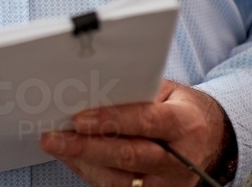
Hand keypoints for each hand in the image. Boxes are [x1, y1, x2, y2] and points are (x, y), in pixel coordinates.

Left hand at [40, 79, 231, 185]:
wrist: (212, 139)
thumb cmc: (181, 108)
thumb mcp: (167, 91)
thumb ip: (136, 91)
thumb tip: (92, 88)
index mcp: (183, 124)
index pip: (145, 122)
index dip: (111, 121)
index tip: (80, 119)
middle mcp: (179, 159)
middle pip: (128, 156)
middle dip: (86, 147)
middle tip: (54, 138)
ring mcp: (169, 184)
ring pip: (120, 180)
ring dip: (83, 163)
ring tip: (57, 147)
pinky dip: (92, 174)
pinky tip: (74, 160)